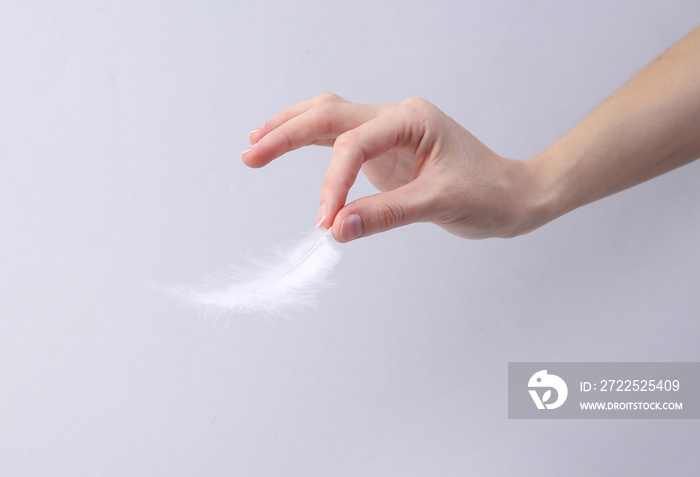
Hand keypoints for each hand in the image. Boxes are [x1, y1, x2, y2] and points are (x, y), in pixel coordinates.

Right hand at [242, 93, 545, 241]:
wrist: (511, 195)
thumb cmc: (488, 193)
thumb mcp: (440, 203)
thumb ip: (387, 214)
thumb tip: (338, 229)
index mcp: (412, 119)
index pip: (355, 143)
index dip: (334, 183)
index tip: (326, 221)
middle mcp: (396, 117)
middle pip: (329, 114)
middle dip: (287, 133)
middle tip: (251, 155)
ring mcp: (387, 131)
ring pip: (329, 117)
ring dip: (291, 129)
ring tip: (256, 144)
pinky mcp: (383, 150)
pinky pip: (338, 139)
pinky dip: (309, 143)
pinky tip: (285, 146)